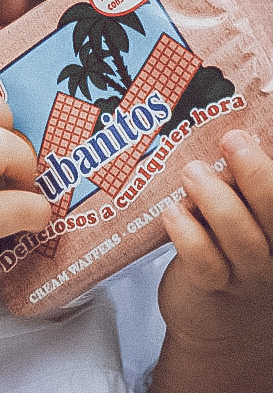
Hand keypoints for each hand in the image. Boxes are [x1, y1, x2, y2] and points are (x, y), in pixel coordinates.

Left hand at [158, 130, 272, 364]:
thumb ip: (237, 175)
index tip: (252, 128)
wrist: (216, 317)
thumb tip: (221, 119)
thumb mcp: (244, 208)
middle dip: (256, 174)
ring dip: (218, 202)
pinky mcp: (213, 288)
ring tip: (193, 172)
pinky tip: (173, 213)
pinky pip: (206, 264)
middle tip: (232, 140)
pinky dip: (189, 237)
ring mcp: (248, 271)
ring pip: (244, 240)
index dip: (270, 162)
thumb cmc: (228, 242)